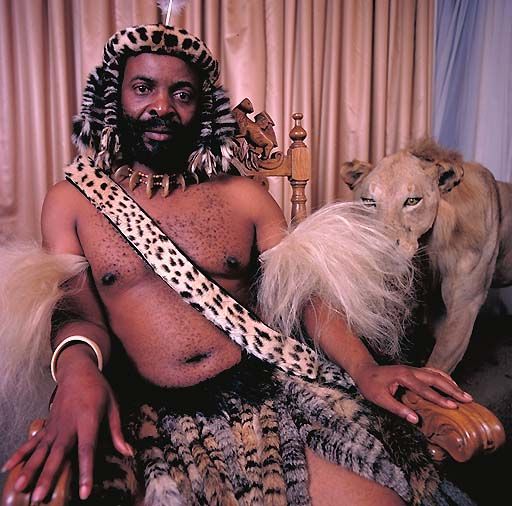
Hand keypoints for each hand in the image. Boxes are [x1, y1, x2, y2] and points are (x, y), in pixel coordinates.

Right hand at [1, 354, 132, 501]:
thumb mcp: (113, 405)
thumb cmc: (98, 389)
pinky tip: (8, 468)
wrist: (77, 371)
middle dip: (49, 475)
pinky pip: (31, 442)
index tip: (84, 491)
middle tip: (40, 496)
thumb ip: (117, 431)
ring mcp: (54, 426)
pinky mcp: (47, 426)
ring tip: (20, 487)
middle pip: (58, 453)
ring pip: (41, 450)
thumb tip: (128, 452)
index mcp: (87, 420)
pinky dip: (19, 454)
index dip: (86, 470)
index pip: (87, 449)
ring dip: (30, 469)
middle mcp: (68, 425)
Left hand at [353, 363, 472, 423]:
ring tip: (464, 394)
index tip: (453, 407)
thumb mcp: (379, 399)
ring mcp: (413, 369)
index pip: (424, 389)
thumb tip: (415, 420)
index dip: (439, 398)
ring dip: (450, 383)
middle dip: (452, 389)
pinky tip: (451, 385)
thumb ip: (397, 409)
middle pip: (435, 378)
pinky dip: (444, 378)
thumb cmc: (370, 385)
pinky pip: (432, 373)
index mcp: (403, 376)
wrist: (364, 370)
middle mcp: (410, 370)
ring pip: (436, 374)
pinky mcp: (413, 371)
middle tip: (467, 399)